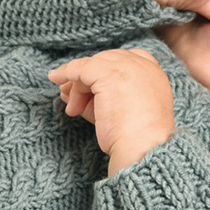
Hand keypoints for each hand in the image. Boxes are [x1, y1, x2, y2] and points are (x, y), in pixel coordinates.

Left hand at [48, 49, 174, 175]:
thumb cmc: (133, 140)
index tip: (90, 85)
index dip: (106, 70)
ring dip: (77, 85)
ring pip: (94, 66)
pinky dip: (66, 72)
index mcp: (154, 76)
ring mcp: (128, 66)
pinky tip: (55, 78)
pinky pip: (81, 68)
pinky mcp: (109, 72)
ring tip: (71, 108)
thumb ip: (101, 98)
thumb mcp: (120, 112)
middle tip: (70, 97)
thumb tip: (69, 91)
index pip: (127, 61)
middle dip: (88, 78)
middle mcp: (144, 66)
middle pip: (107, 61)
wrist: (142, 148)